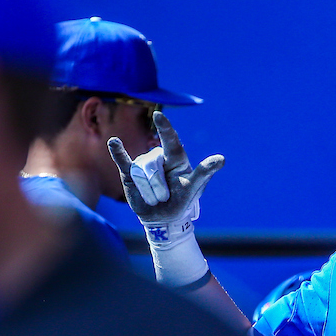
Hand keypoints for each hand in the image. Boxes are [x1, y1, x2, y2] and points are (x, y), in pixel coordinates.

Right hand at [107, 111, 223, 225]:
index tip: (159, 117)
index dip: (165, 128)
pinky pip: (122, 160)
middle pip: (152, 164)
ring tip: (155, 199)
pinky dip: (117, 152)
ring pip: (139, 172)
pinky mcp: (129, 172)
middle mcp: (159, 157)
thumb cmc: (181, 202)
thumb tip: (222, 159)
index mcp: (176, 158)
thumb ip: (205, 172)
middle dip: (157, 186)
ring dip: (148, 191)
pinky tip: (114, 142)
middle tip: (164, 198)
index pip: (171, 140)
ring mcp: (143, 163)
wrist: (163, 219)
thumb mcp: (194, 189)